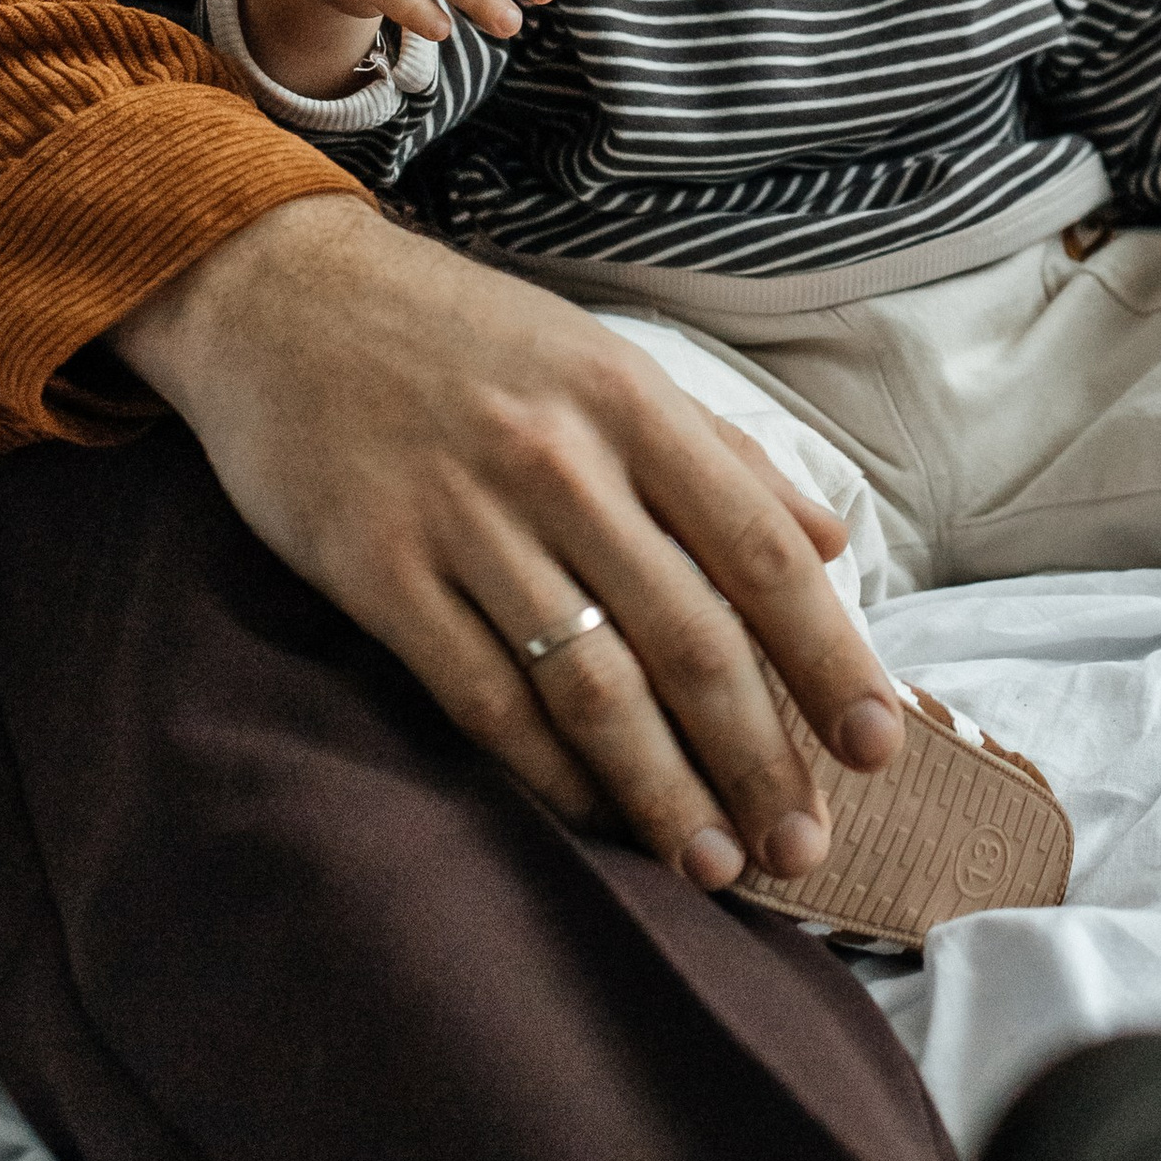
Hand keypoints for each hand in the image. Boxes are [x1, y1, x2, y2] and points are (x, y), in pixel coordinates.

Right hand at [114, 198, 903, 890]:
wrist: (283, 295)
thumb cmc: (464, 335)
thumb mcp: (604, 361)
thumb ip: (720, 454)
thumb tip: (832, 543)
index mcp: (633, 402)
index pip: (761, 550)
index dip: (828, 657)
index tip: (877, 743)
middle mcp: (561, 461)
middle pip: (689, 635)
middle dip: (758, 755)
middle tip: (804, 844)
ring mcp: (465, 520)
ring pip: (593, 685)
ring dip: (664, 790)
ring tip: (715, 864)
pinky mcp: (378, 572)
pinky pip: (483, 697)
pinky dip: (548, 771)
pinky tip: (595, 819)